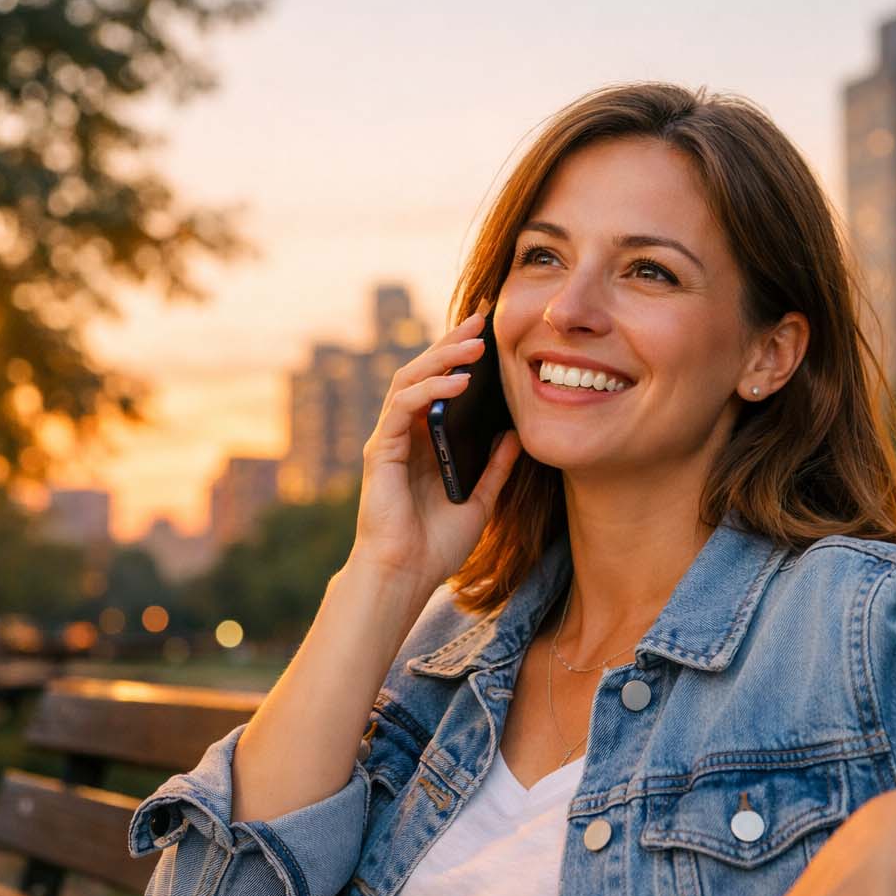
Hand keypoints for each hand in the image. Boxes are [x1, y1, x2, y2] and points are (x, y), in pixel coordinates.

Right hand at [348, 309, 521, 587]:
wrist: (405, 576)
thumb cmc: (435, 545)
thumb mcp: (480, 501)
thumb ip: (495, 468)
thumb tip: (515, 434)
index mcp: (427, 443)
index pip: (442, 387)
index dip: (463, 358)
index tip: (491, 333)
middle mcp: (405, 435)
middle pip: (424, 373)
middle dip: (452, 344)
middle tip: (482, 319)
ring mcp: (389, 440)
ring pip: (409, 380)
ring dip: (442, 358)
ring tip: (474, 343)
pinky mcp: (380, 451)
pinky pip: (403, 408)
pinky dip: (430, 391)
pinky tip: (458, 383)